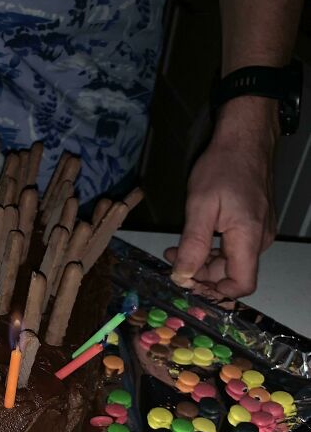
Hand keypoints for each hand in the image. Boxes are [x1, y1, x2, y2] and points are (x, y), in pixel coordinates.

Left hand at [165, 97, 277, 298]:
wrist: (244, 139)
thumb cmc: (224, 166)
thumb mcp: (200, 206)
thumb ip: (193, 244)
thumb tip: (183, 276)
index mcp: (249, 238)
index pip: (241, 285)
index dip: (215, 292)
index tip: (189, 285)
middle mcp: (259, 239)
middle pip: (231, 274)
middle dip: (200, 274)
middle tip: (172, 263)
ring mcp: (258, 232)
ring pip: (230, 261)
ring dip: (202, 261)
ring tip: (175, 251)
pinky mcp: (253, 224)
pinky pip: (232, 247)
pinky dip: (211, 248)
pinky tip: (191, 240)